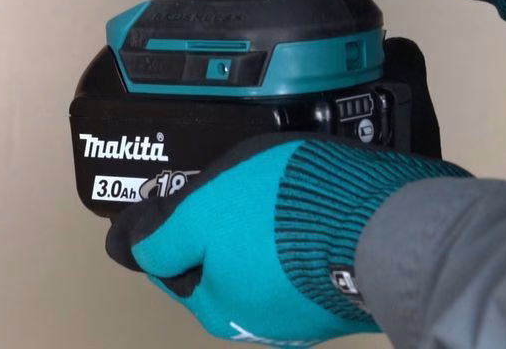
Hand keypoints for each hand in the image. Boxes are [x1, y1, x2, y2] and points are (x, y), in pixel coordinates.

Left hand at [106, 133, 469, 345]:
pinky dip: (295, 229)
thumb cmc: (277, 216)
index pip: (173, 267)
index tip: (175, 195)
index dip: (168, 227)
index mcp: (220, 309)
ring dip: (257, 226)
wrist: (379, 223)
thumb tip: (126, 247)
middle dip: (216, 225)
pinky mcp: (343, 287)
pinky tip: (302, 202)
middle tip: (225, 183)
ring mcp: (306, 307)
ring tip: (267, 185)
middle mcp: (261, 322)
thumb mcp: (201, 212)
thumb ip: (162, 235)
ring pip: (261, 258)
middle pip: (219, 264)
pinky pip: (302, 254)